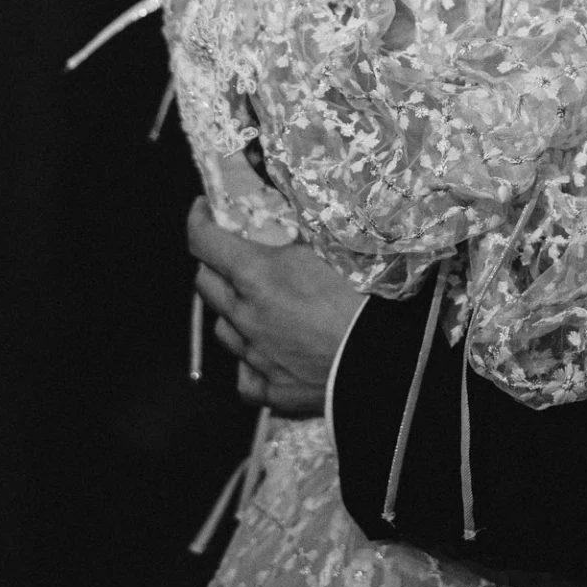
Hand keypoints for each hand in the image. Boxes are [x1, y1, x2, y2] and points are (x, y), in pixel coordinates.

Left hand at [187, 197, 365, 415]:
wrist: (387, 358)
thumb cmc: (364, 292)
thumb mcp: (328, 242)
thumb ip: (296, 223)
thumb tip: (280, 195)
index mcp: (256, 276)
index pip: (203, 241)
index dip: (199, 220)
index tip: (204, 209)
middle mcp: (245, 317)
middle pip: (205, 283)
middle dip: (213, 263)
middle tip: (233, 253)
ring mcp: (255, 358)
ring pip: (222, 328)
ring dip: (232, 310)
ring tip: (255, 302)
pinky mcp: (271, 391)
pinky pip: (244, 373)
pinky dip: (250, 358)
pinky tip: (267, 350)